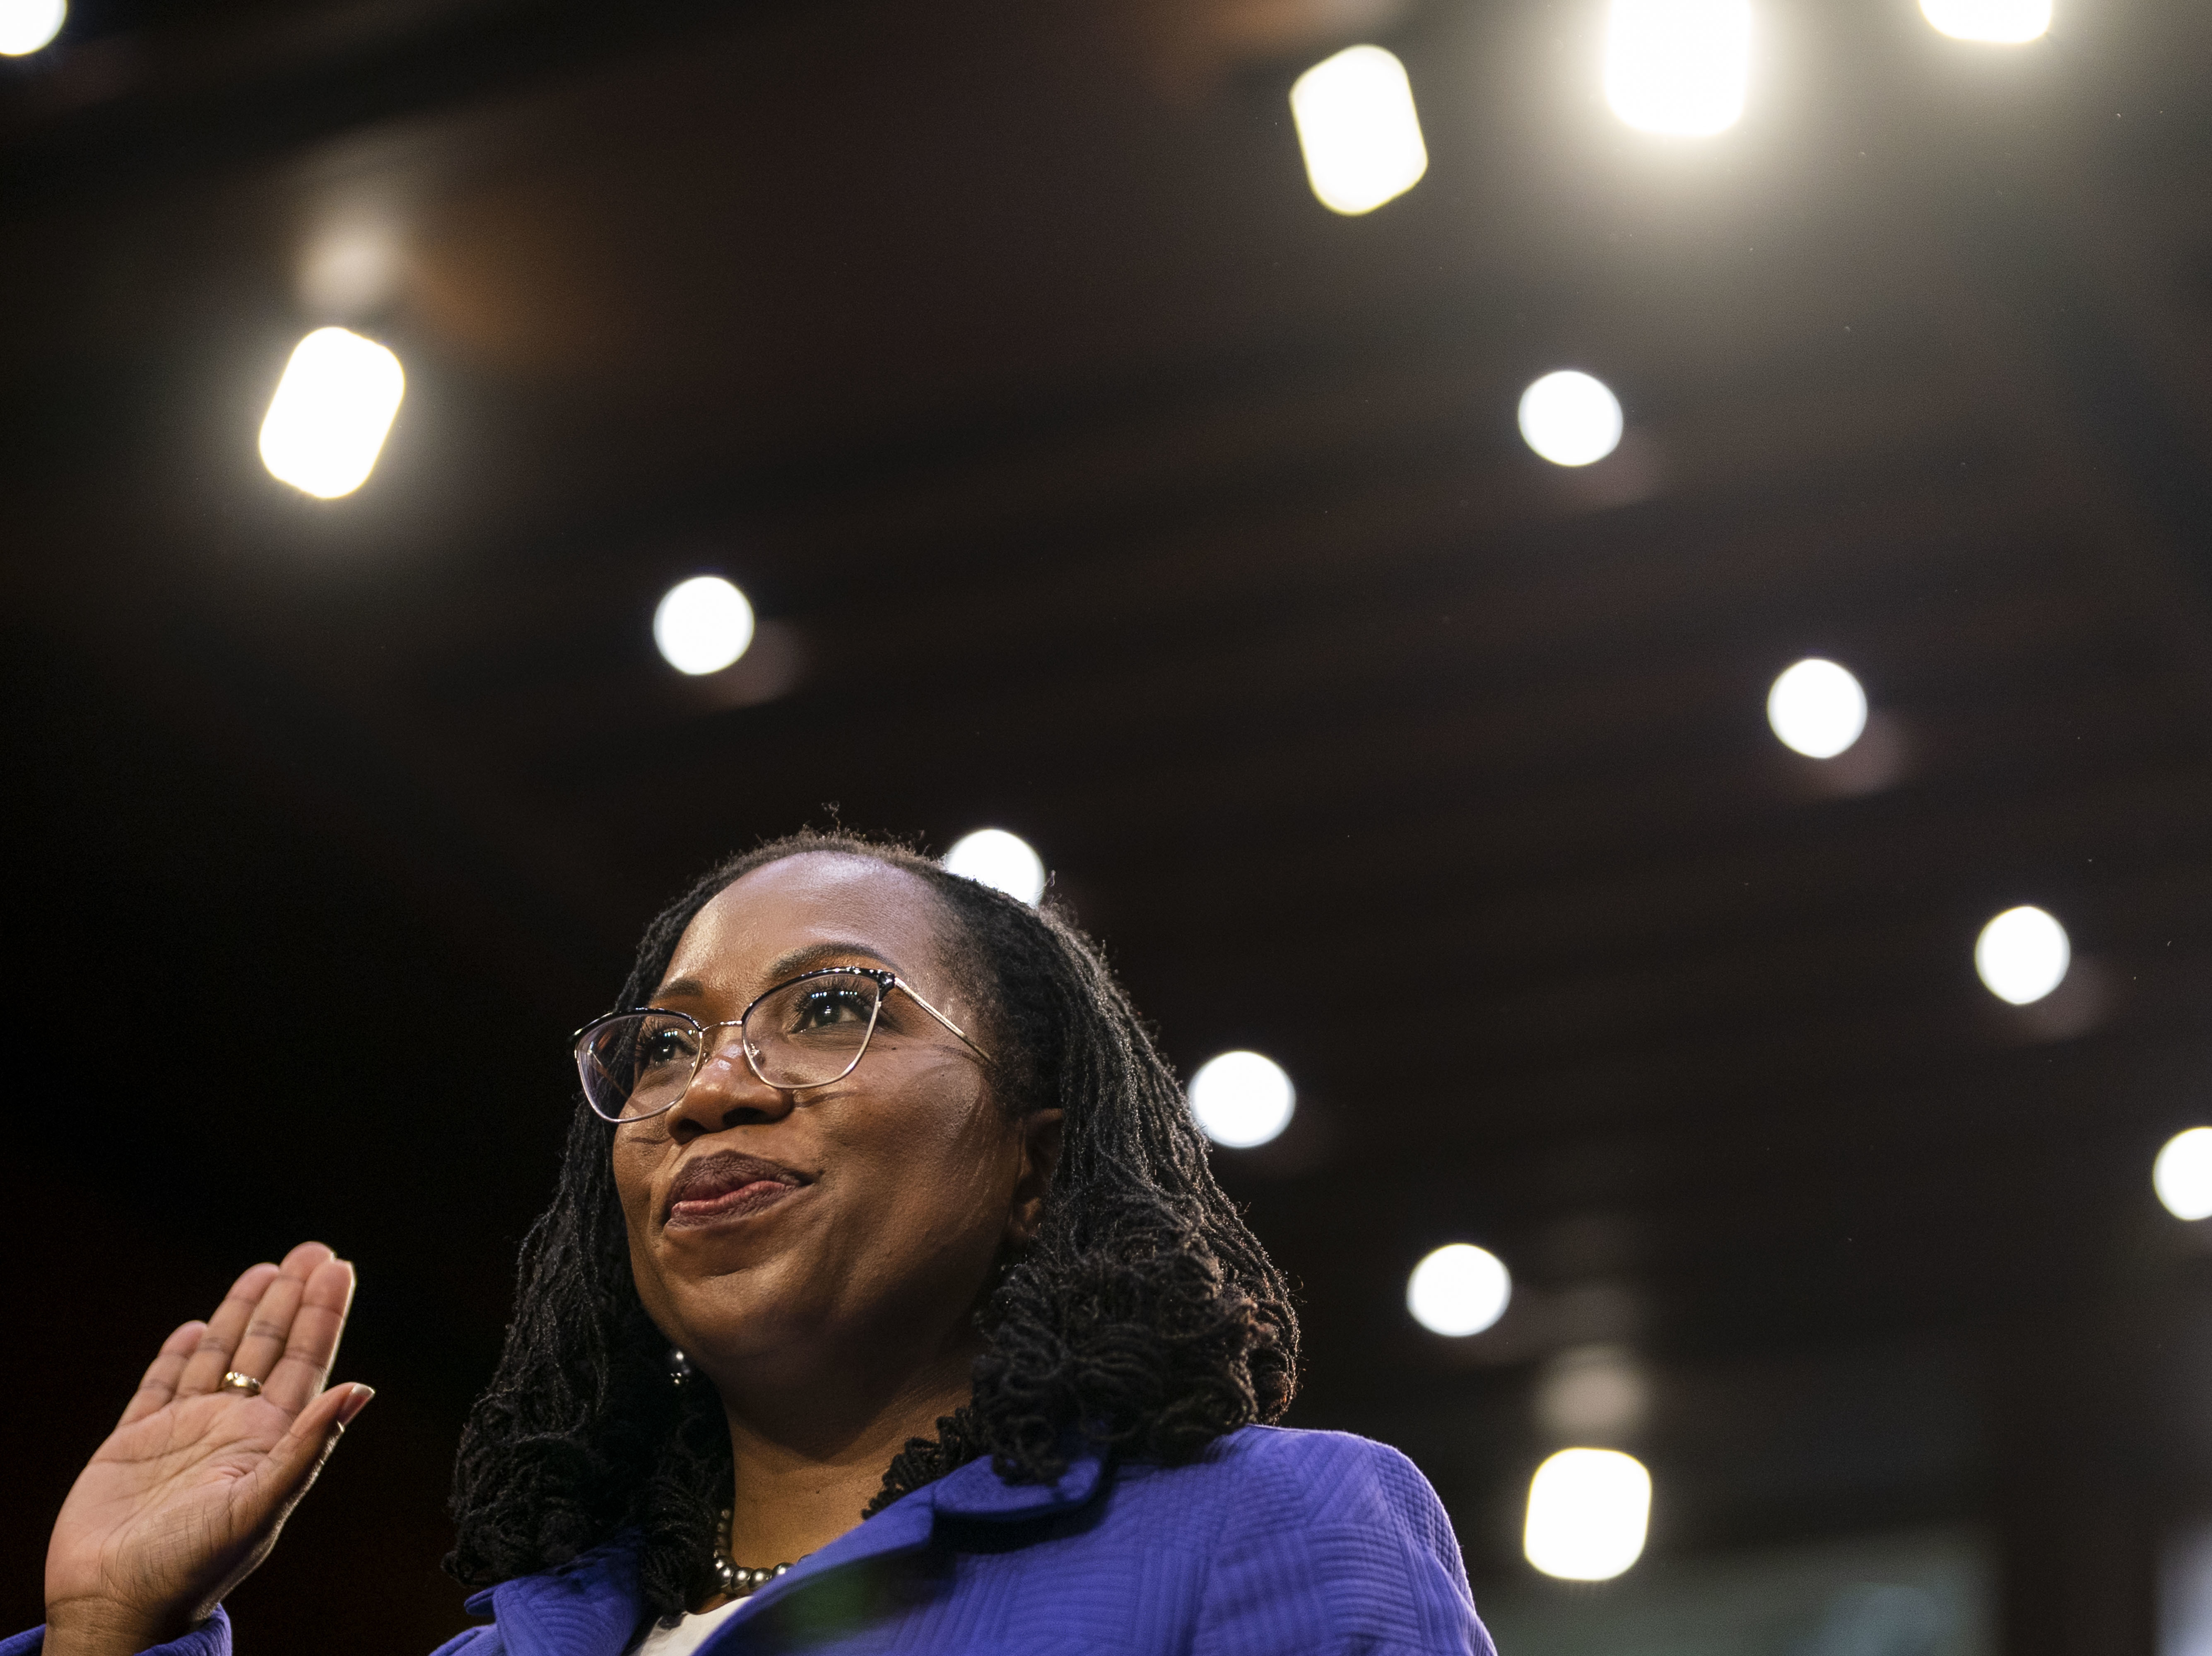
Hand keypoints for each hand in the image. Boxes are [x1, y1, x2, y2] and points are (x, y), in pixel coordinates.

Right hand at [43, 1243, 371, 1655]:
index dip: (321, 1315)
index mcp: (268, 1441)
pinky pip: (160, 1388)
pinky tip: (198, 1329)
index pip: (306, 1362)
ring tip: (264, 1270)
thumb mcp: (261, 1505)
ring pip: (219, 1358)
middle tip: (311, 1249)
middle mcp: (231, 1430)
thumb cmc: (193, 1567)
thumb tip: (362, 1389)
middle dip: (289, 1299)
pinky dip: (178, 1356)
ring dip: (241, 1316)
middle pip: (268, 1349)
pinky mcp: (133, 1444)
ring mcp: (183, 1434)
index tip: (339, 1267)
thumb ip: (308, 1447)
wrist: (119, 1606)